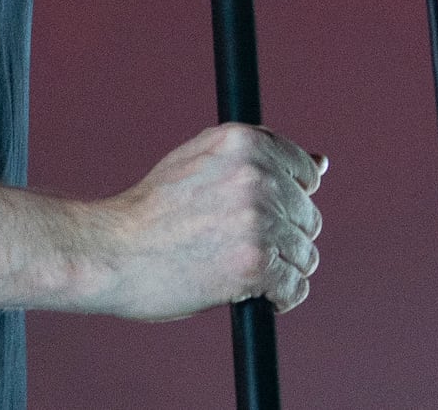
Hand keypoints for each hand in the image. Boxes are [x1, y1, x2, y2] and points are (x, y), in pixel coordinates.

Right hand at [88, 122, 326, 320]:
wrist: (115, 250)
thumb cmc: (156, 210)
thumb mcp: (201, 159)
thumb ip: (258, 156)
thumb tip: (321, 163)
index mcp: (242, 141)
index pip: (304, 171)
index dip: (283, 197)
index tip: (253, 211)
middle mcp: (256, 175)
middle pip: (309, 216)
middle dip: (283, 235)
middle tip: (239, 244)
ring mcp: (258, 220)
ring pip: (306, 254)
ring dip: (281, 268)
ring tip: (240, 267)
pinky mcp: (257, 264)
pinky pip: (295, 288)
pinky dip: (279, 297)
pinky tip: (250, 291)